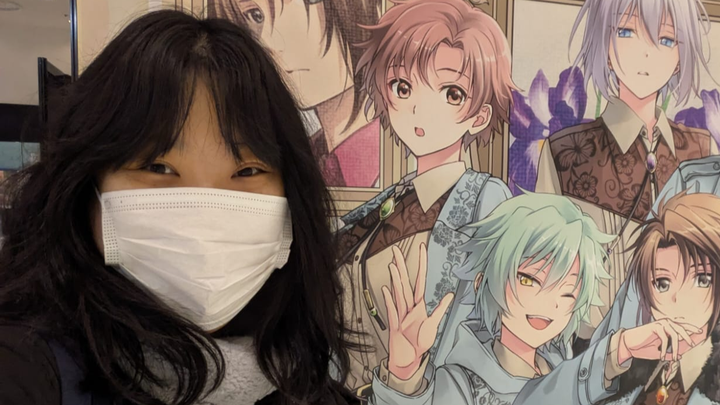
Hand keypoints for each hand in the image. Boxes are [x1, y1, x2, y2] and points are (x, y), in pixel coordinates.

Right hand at [382, 244, 453, 380]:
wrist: (408, 359)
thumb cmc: (419, 342)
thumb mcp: (433, 325)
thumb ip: (441, 309)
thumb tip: (450, 295)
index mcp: (418, 305)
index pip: (420, 280)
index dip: (421, 264)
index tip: (421, 248)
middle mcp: (408, 307)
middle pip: (404, 283)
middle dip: (402, 265)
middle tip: (396, 249)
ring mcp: (400, 315)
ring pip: (398, 294)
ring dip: (396, 280)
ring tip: (393, 265)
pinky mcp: (395, 326)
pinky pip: (392, 311)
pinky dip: (389, 301)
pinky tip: (385, 289)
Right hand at [617, 319, 703, 363]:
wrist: (628, 344)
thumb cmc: (642, 347)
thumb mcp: (659, 352)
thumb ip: (669, 353)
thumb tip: (680, 356)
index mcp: (666, 327)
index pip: (681, 326)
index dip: (691, 328)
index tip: (700, 332)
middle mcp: (664, 323)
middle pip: (681, 328)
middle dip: (688, 337)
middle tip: (692, 345)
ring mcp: (659, 324)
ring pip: (674, 334)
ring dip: (675, 348)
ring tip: (674, 358)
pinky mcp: (654, 327)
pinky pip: (665, 338)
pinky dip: (664, 349)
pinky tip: (661, 356)